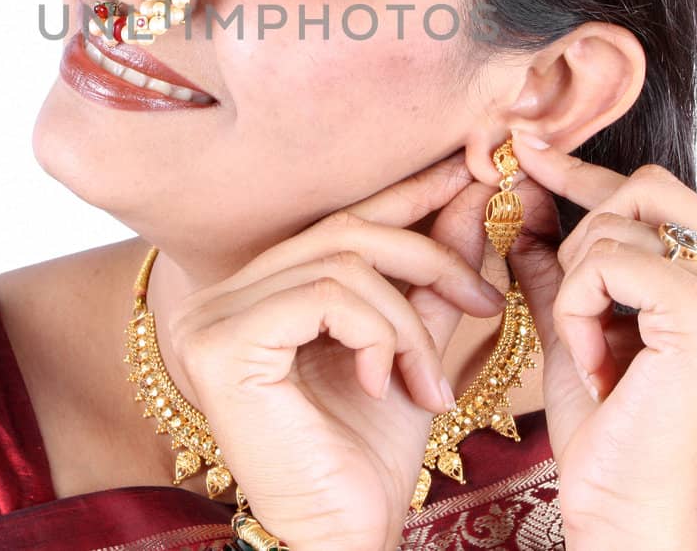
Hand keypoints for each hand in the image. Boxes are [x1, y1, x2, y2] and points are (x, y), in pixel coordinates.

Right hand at [161, 149, 505, 550]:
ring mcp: (210, 320)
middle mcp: (216, 299)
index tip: (471, 182)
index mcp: (251, 295)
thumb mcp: (409, 351)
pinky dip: (378, 333)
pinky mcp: (222, 345)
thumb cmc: (366, 462)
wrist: (343, 540)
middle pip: (343, 232)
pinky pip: (326, 295)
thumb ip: (429, 279)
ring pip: (343, 263)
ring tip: (432, 382)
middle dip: (429, 256)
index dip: (407, 198)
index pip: (335, 224)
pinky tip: (386, 384)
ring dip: (409, 320)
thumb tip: (469, 199)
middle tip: (485, 303)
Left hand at [505, 131, 696, 550]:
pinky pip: (605, 263)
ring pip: (616, 225)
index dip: (591, 176)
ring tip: (596, 355)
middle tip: (578, 314)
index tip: (533, 153)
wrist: (628, 510)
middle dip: (584, 240)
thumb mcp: (583, 323)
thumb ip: (565, 259)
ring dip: (578, 289)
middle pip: (644, 191)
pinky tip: (596, 366)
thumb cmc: (612, 429)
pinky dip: (577, 309)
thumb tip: (523, 189)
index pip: (663, 193)